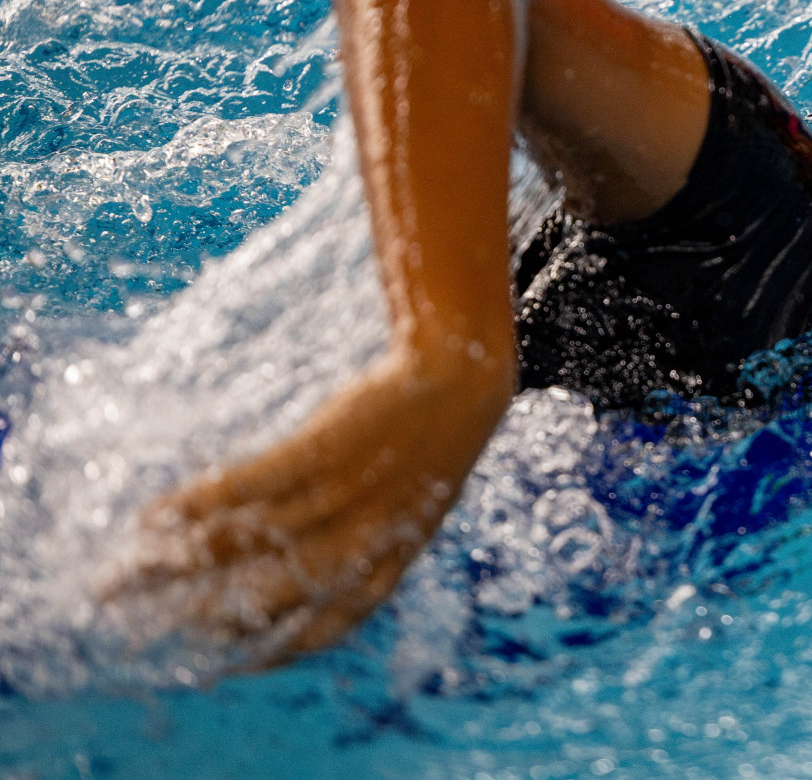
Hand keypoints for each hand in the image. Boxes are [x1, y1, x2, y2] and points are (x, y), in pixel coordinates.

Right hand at [102, 348, 510, 667]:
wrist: (463, 373)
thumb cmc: (435, 436)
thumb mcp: (416, 504)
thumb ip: (374, 542)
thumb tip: (314, 563)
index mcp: (392, 559)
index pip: (330, 626)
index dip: (274, 650)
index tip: (228, 663)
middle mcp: (362, 538)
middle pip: (266, 596)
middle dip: (199, 616)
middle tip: (146, 626)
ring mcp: (341, 493)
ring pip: (243, 542)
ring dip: (176, 562)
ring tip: (124, 573)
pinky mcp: (322, 446)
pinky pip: (249, 485)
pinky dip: (197, 504)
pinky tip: (156, 514)